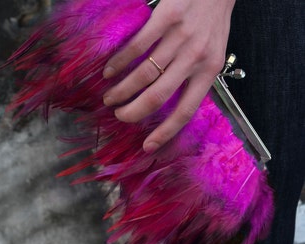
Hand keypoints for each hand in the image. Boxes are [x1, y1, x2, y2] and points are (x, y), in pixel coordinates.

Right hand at [103, 0, 235, 152]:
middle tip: (119, 115)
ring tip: (110, 96)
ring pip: (144, 75)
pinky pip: (137, 47)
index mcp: (208, 71)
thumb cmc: (213, 22)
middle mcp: (195, 58)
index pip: (185, 110)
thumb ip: (195, 77)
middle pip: (158, 96)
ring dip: (122, 90)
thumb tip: (170, 102)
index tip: (148, 145)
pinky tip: (109, 71)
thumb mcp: (213, 54)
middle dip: (133, 112)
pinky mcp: (165, 18)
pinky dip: (119, 62)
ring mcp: (179, 38)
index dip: (165, 132)